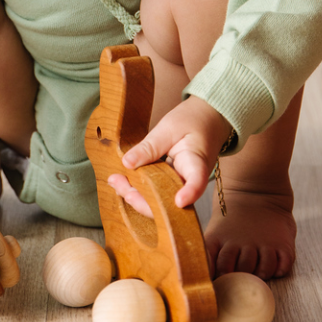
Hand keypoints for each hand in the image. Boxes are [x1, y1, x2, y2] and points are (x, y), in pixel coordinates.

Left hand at [109, 94, 230, 212]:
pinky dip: (139, 189)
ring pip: (160, 201)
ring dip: (137, 196)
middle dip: (143, 201)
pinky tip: (122, 181)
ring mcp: (181, 185)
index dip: (189, 194)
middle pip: (171, 201)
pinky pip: (156, 192)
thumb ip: (149, 146)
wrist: (205, 120)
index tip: (179, 201)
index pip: (197, 182)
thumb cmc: (191, 121)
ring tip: (115, 181)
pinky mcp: (171, 183)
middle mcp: (190, 181)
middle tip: (119, 185)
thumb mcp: (169, 128)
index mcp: (197, 163)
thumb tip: (127, 163)